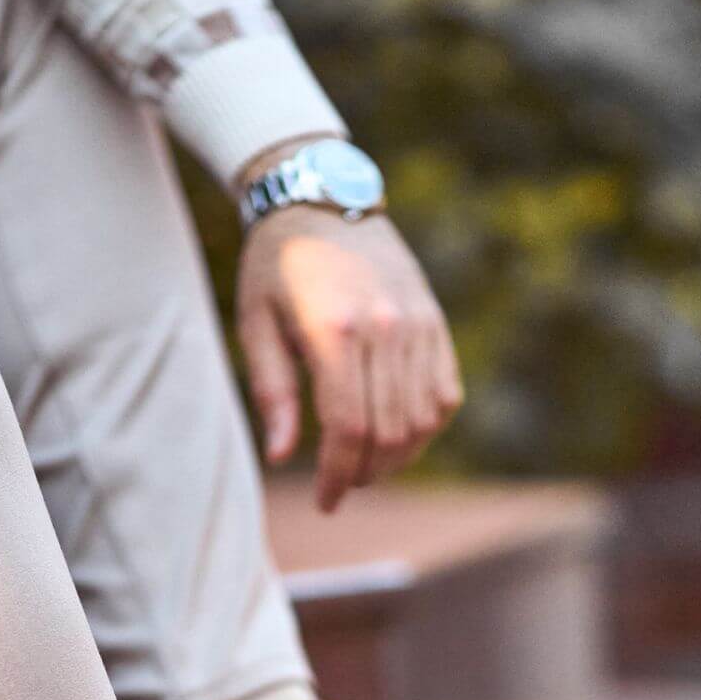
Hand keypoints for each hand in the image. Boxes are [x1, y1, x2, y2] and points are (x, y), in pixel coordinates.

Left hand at [236, 206, 463, 513]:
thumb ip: (272, 392)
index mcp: (335, 328)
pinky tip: (399, 434)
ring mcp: (418, 324)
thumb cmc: (277, 266)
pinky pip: (444, 394)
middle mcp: (385, 327)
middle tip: (343, 483)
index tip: (327, 501)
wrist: (323, 198)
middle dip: (365, 472)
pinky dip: (426, 427)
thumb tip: (281, 457)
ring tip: (368, 464)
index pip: (348, 427)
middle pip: (388, 432)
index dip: (338, 475)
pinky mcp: (436, 322)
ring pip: (422, 421)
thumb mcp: (256, 324)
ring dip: (398, 458)